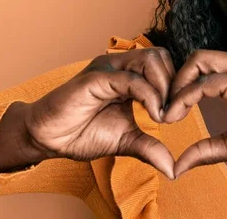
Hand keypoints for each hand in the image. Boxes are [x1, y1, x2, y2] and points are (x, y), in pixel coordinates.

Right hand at [20, 48, 175, 178]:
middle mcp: (120, 66)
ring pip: (149, 60)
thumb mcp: (126, 141)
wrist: (48, 139)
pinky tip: (153, 116)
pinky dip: (149, 95)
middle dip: (173, 84)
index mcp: (129, 74)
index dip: (176, 86)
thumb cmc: (83, 133)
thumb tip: (173, 169)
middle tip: (172, 114)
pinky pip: (130, 79)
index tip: (178, 114)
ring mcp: (107, 69)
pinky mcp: (95, 79)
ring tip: (162, 115)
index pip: (164, 65)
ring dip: (164, 87)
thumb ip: (150, 148)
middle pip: (160, 56)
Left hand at [162, 50, 226, 178]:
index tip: (170, 110)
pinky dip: (186, 98)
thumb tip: (179, 165)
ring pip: (199, 62)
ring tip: (168, 113)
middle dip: (176, 79)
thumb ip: (206, 148)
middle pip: (199, 56)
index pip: (206, 64)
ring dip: (177, 87)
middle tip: (166, 107)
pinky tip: (177, 114)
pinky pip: (206, 84)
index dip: (183, 83)